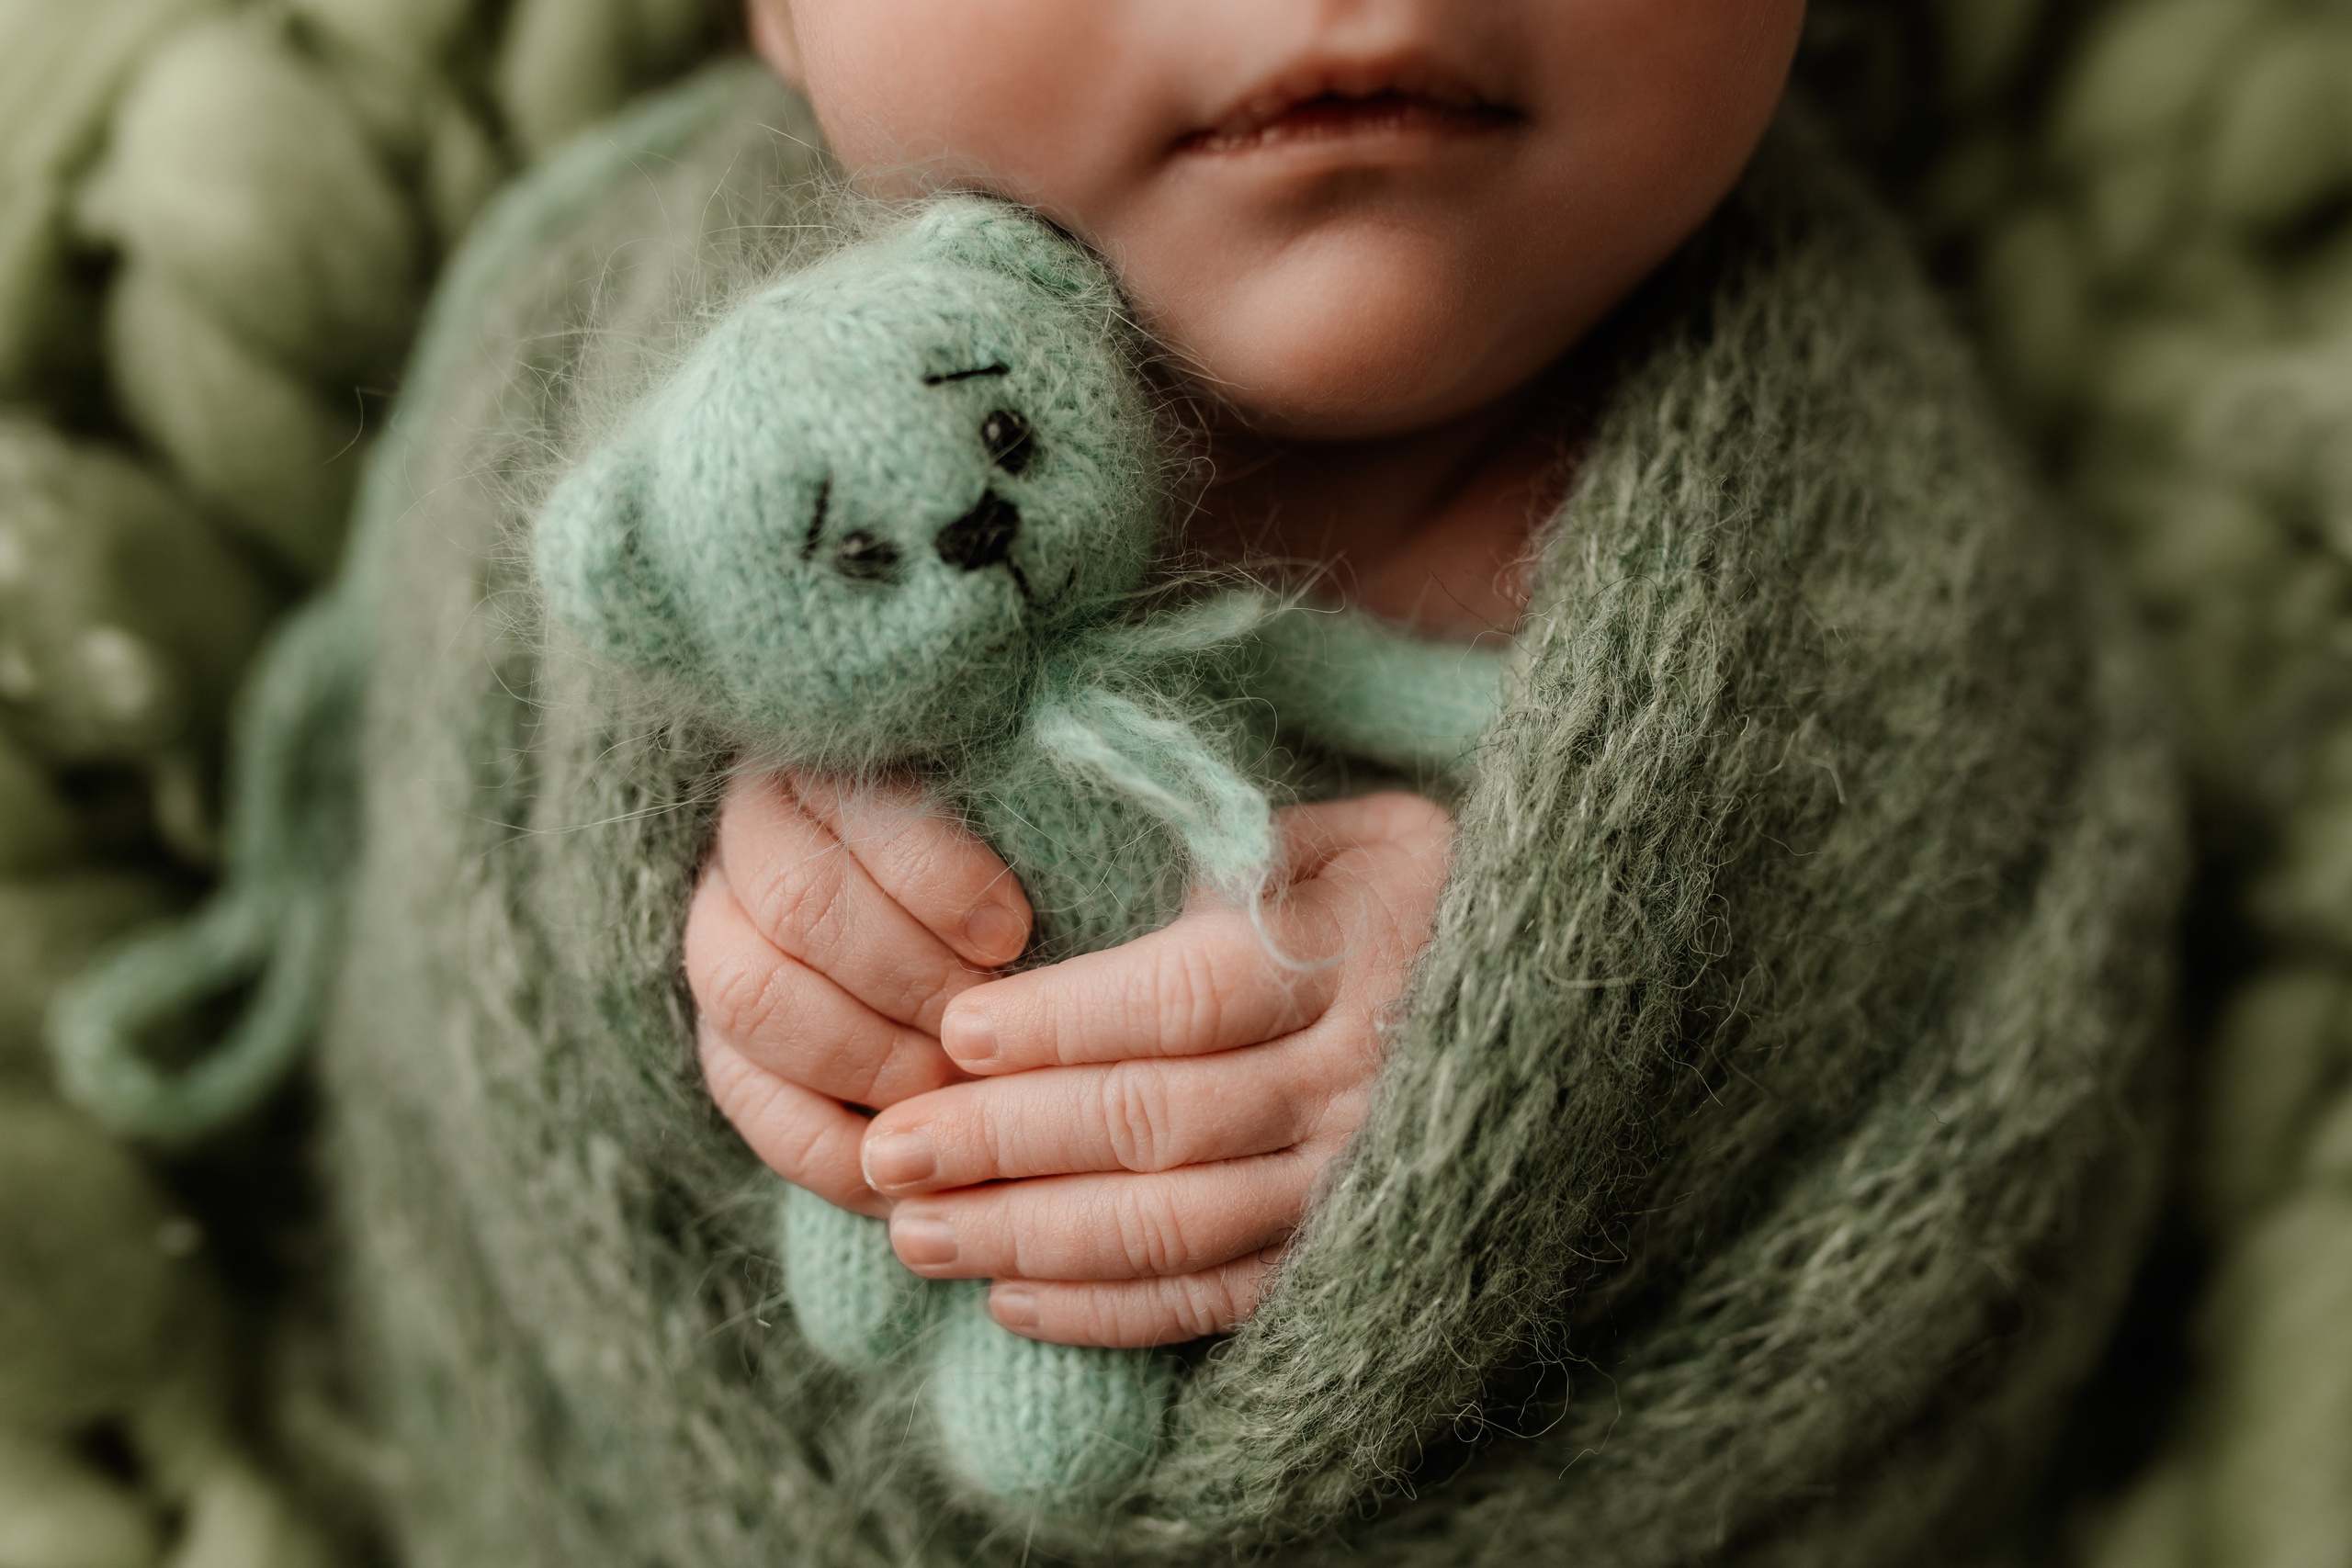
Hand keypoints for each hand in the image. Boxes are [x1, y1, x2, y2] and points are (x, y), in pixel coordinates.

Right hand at [686, 770, 1034, 1219]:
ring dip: (871, 1058)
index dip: (935, 878)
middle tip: (991, 1026)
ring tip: (961, 1090)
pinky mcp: (723, 1046)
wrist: (988, 945)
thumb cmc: (1037, 868)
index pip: (859, 806)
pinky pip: (753, 1105)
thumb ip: (1046, 837)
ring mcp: (722, 942)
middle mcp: (754, 840)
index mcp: (831, 758)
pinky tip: (917, 1169)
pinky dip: (836, 1151)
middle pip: (801, 905)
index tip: (1012, 937)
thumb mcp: (1044, 831)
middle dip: (910, 979)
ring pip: (756, 999)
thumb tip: (1061, 891)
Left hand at [860, 792, 1453, 1347]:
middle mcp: (1365, 1072)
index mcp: (1354, 945)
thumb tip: (1061, 872)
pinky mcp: (1355, 1252)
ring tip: (915, 1232)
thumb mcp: (1341, 825)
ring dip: (1035, 1236)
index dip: (1064, 1022)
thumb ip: (1220, 843)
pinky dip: (1112, 1312)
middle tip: (890, 1151)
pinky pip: (1222, 1298)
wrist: (1565, 988)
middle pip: (1161, 1120)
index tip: (954, 1034)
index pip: (1184, 997)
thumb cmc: (1412, 883)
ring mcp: (1362, 1175)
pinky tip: (1011, 1302)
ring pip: (1179, 1224)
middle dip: (1008, 1141)